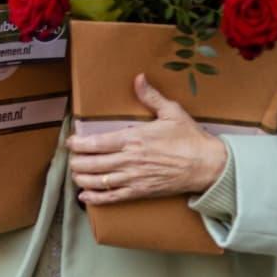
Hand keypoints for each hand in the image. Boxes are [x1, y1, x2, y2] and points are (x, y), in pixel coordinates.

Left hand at [69, 74, 226, 205]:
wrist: (206, 165)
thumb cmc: (190, 138)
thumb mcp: (172, 112)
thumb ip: (151, 96)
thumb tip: (138, 78)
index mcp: (134, 138)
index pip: (96, 143)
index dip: (77, 144)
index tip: (70, 142)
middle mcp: (129, 160)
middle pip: (91, 163)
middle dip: (76, 161)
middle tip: (71, 158)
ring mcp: (133, 178)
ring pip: (97, 181)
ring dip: (81, 178)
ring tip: (76, 173)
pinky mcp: (140, 192)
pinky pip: (112, 197)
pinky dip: (95, 198)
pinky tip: (85, 196)